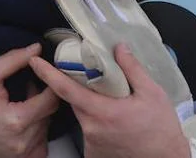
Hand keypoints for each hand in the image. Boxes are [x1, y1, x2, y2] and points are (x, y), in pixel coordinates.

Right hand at [0, 44, 58, 157]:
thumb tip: (36, 50)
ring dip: (37, 115)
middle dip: (40, 98)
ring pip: (45, 127)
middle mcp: (23, 141)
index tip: (41, 77)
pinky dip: (34, 132)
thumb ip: (12, 60)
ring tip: (19, 106)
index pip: (51, 99)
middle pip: (49, 113)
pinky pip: (41, 143)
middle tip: (25, 90)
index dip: (49, 84)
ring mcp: (25, 154)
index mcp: (16, 120)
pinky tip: (19, 125)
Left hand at [30, 44, 189, 157]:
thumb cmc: (161, 129)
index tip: (34, 61)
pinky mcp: (94, 154)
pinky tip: (114, 124)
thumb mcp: (153, 94)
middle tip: (91, 78)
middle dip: (78, 87)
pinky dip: (97, 125)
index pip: (65, 89)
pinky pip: (89, 133)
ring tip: (114, 106)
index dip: (47, 73)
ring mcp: (91, 143)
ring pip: (83, 116)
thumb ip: (132, 69)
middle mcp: (90, 128)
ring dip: (91, 107)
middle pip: (74, 100)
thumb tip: (118, 47)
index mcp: (101, 111)